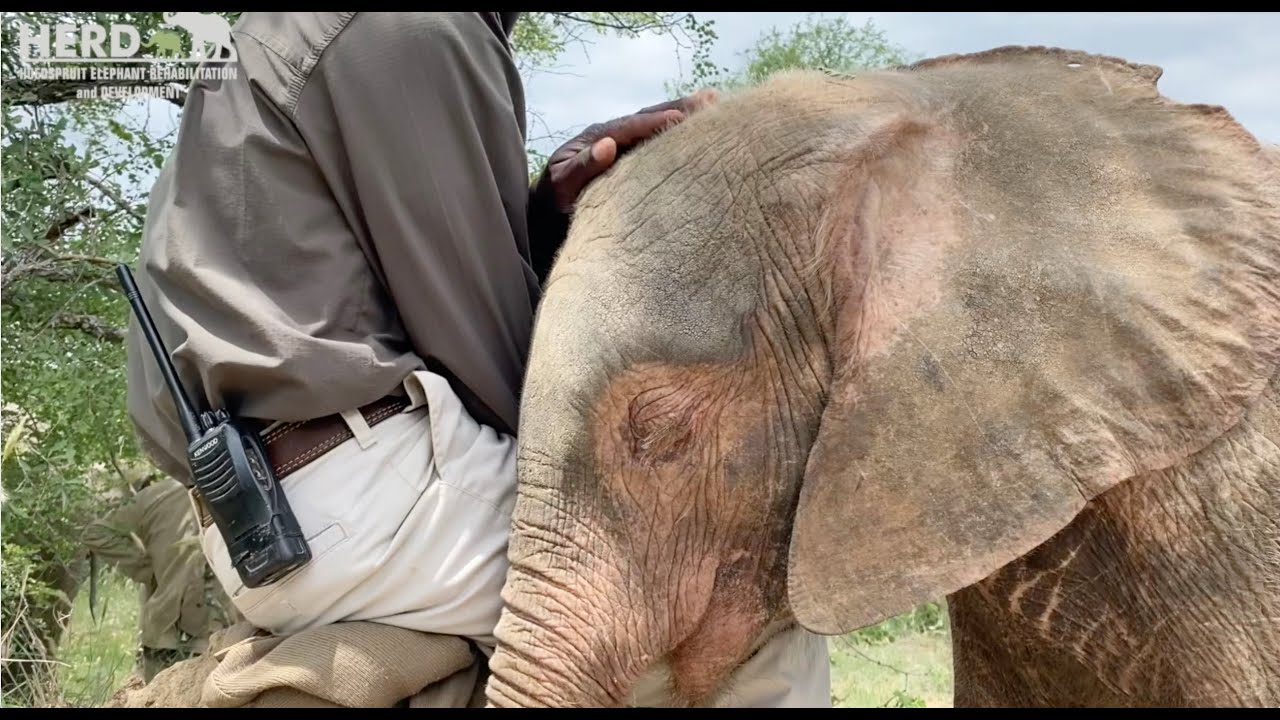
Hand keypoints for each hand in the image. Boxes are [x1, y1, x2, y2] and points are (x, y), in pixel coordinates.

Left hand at [535, 88, 719, 214]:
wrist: (548, 213)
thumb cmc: (553, 202)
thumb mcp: (561, 186)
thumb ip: (582, 167)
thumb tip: (608, 146)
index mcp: (596, 138)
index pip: (630, 126)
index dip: (656, 121)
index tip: (682, 116)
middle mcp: (612, 136)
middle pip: (649, 117)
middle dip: (680, 108)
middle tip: (713, 99)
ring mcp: (624, 147)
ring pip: (657, 127)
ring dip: (685, 116)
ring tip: (716, 105)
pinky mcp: (632, 160)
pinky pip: (658, 145)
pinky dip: (680, 136)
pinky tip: (701, 134)